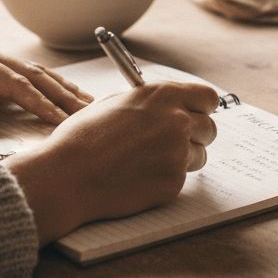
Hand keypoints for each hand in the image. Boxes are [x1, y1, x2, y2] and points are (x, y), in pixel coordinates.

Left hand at [0, 38, 91, 133]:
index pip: (15, 83)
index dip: (38, 103)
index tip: (58, 121)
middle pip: (34, 74)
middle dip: (62, 95)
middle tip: (88, 114)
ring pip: (36, 71)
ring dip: (62, 88)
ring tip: (88, 104)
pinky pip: (27, 73)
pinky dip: (50, 83)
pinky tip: (67, 92)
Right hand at [5, 81, 219, 245]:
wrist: (67, 175)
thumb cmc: (83, 139)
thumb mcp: (115, 103)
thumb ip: (149, 103)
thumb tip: (167, 106)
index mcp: (162, 95)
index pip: (208, 97)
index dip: (203, 108)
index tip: (197, 115)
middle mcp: (176, 120)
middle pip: (210, 128)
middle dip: (196, 136)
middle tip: (175, 143)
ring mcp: (177, 152)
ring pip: (199, 155)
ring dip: (182, 159)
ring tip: (147, 162)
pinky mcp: (174, 181)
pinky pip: (182, 178)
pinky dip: (165, 179)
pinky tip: (138, 177)